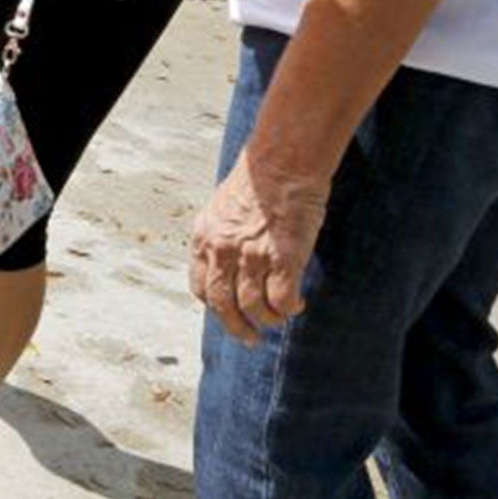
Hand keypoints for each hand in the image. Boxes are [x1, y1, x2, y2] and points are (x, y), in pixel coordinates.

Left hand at [189, 150, 328, 344]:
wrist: (283, 160)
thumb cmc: (260, 181)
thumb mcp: (224, 208)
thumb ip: (223, 236)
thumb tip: (230, 262)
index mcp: (204, 236)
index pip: (200, 286)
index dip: (215, 306)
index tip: (229, 314)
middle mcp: (222, 249)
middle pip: (222, 305)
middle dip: (237, 327)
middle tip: (252, 338)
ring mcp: (251, 255)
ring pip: (253, 307)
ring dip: (269, 319)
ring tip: (281, 315)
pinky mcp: (282, 258)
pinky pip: (282, 300)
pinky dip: (289, 308)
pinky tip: (297, 304)